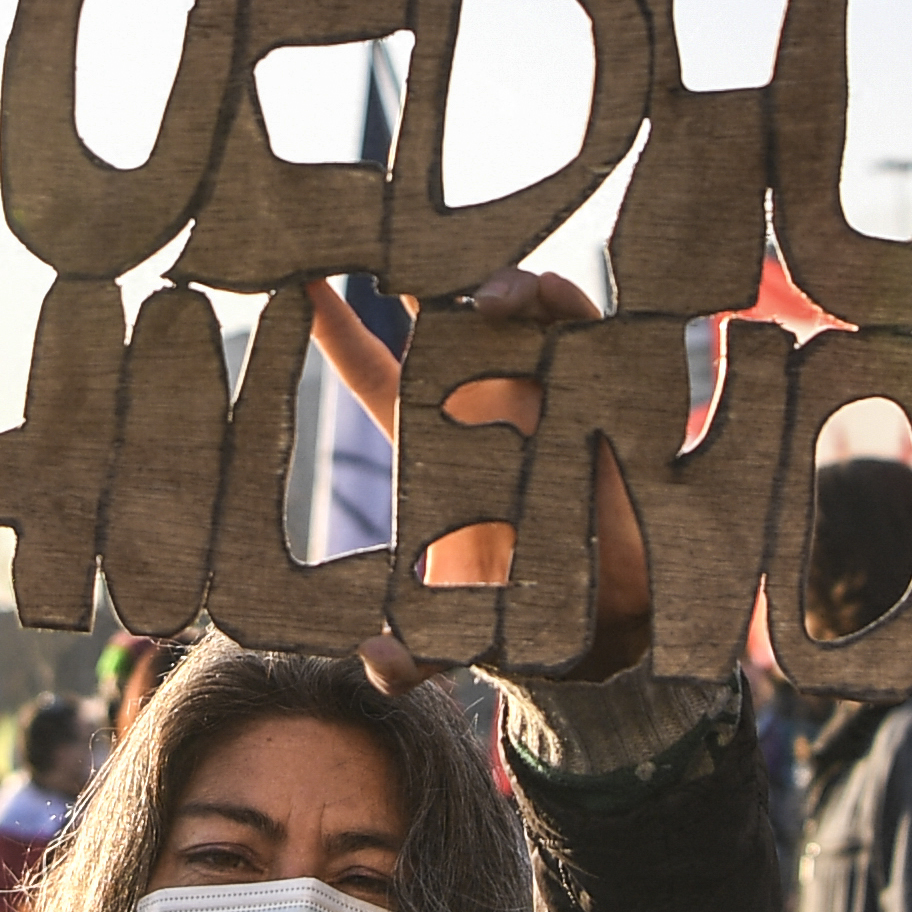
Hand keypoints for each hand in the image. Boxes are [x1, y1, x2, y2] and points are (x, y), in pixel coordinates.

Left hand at [308, 269, 646, 690]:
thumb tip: (376, 667)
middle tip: (393, 244)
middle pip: (445, 319)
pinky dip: (575, 314)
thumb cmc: (523, 610)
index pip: (374, 372)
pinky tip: (557, 306)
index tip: (296, 279)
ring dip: (506, 292)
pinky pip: (594, 336)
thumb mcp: (461, 634)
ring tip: (487, 296)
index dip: (336, 328)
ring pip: (520, 316)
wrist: (615, 625)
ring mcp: (547, 391)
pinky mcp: (609, 395)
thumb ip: (418, 652)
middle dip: (420, 269)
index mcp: (435, 442)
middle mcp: (487, 402)